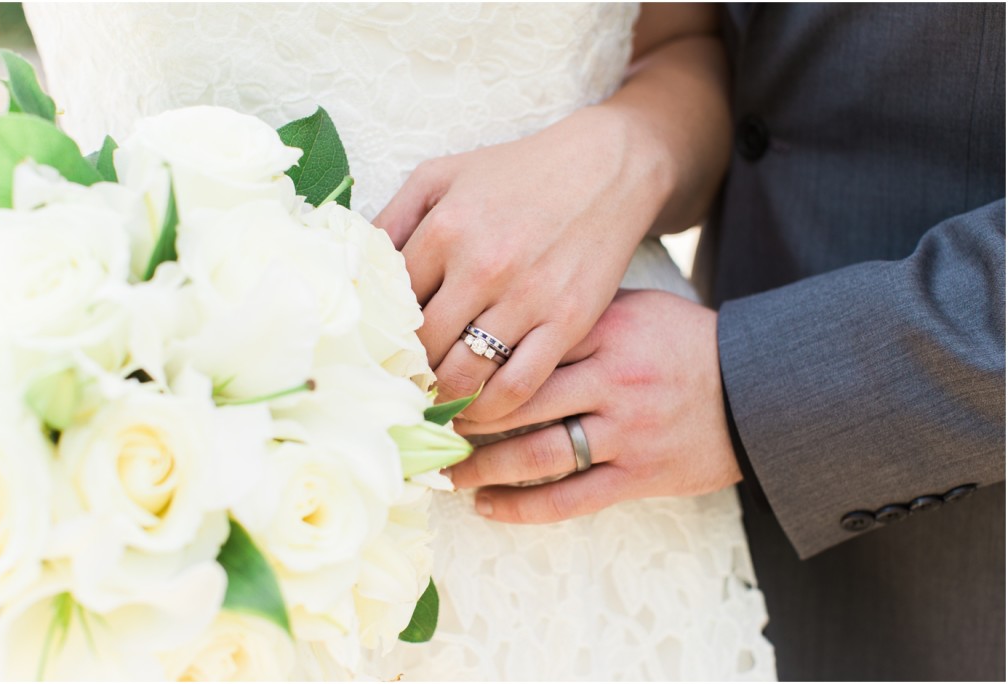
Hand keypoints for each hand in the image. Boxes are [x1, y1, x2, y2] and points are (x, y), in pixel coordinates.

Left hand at [374, 106, 672, 419]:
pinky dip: (492, 409)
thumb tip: (352, 270)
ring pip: (466, 374)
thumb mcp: (442, 175)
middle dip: (409, 374)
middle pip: (425, 346)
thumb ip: (392, 219)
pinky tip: (478, 410)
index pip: (394, 305)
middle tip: (401, 388)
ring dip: (444, 398)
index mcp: (446, 228)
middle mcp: (484, 266)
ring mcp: (528, 297)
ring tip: (434, 404)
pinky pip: (519, 385)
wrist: (605, 170)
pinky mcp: (567, 321)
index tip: (376, 356)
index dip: (380, 337)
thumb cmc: (515, 173)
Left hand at [447, 289, 740, 523]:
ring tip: (446, 472)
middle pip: (519, 400)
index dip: (470, 362)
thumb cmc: (688, 342)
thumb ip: (578, 312)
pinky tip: (487, 507)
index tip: (433, 373)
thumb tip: (503, 313)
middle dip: (464, 417)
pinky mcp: (640, 475)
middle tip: (424, 426)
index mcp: (607, 330)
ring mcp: (627, 431)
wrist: (760, 389)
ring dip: (482, 467)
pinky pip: (570, 498)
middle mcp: (613, 379)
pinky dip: (522, 507)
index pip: (522, 345)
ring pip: (536, 453)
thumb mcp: (637, 307)